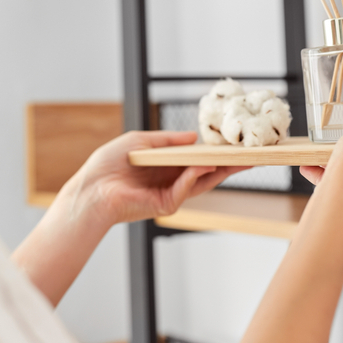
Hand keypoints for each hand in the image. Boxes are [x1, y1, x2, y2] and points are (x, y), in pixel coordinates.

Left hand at [60, 130, 248, 227]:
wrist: (90, 188)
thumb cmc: (108, 165)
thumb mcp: (140, 142)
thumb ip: (167, 140)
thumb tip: (193, 136)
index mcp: (167, 167)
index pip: (198, 160)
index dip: (216, 153)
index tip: (236, 144)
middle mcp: (172, 181)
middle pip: (208, 173)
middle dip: (229, 164)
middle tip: (251, 155)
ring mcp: (170, 195)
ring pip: (203, 182)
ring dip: (221, 170)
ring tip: (239, 159)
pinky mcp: (164, 205)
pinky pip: (185, 189)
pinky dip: (195, 176)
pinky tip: (203, 164)